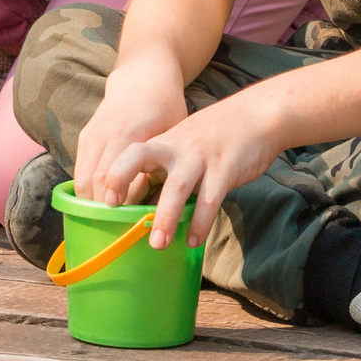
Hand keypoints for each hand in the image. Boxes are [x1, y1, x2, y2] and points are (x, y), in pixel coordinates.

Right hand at [72, 55, 189, 215]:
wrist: (143, 76)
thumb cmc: (164, 107)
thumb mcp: (171, 133)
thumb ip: (162, 165)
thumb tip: (160, 207)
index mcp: (128, 134)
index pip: (111, 177)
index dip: (114, 206)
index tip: (125, 227)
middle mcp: (104, 134)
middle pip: (92, 183)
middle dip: (101, 212)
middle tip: (117, 234)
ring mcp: (91, 134)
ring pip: (81, 180)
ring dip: (92, 205)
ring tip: (109, 225)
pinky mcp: (85, 136)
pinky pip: (80, 171)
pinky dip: (88, 192)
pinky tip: (104, 206)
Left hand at [89, 94, 283, 251]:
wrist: (255, 116)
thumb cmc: (214, 138)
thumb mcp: (184, 148)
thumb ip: (166, 172)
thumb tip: (146, 210)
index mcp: (163, 143)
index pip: (130, 152)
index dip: (114, 174)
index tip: (104, 201)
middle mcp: (176, 146)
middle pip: (141, 158)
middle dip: (123, 182)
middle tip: (113, 213)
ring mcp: (200, 156)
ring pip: (176, 185)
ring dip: (165, 216)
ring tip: (157, 244)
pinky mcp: (225, 169)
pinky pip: (210, 198)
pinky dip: (200, 221)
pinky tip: (194, 241)